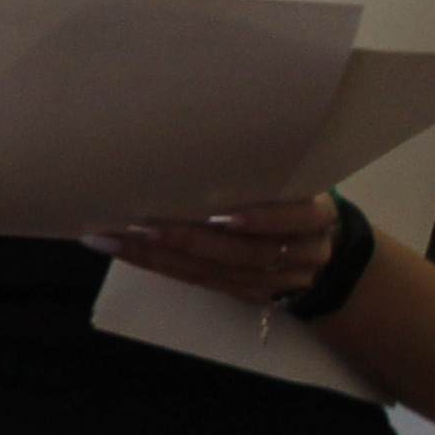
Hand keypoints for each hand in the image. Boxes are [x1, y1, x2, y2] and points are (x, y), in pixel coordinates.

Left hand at [90, 192, 341, 307]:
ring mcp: (278, 279)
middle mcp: (304, 252)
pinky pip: (203, 283)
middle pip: (248, 253)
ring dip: (161, 257)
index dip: (265, 219)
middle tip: (145, 223)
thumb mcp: (288, 178)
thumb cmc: (288, 194)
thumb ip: (258, 171)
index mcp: (317, 215)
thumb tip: (188, 141)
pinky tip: (127, 251)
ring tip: (116, 239)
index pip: (299, 218)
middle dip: (193, 240)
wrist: (316, 243)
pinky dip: (162, 267)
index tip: (226, 215)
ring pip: (218, 273)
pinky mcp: (251, 294)